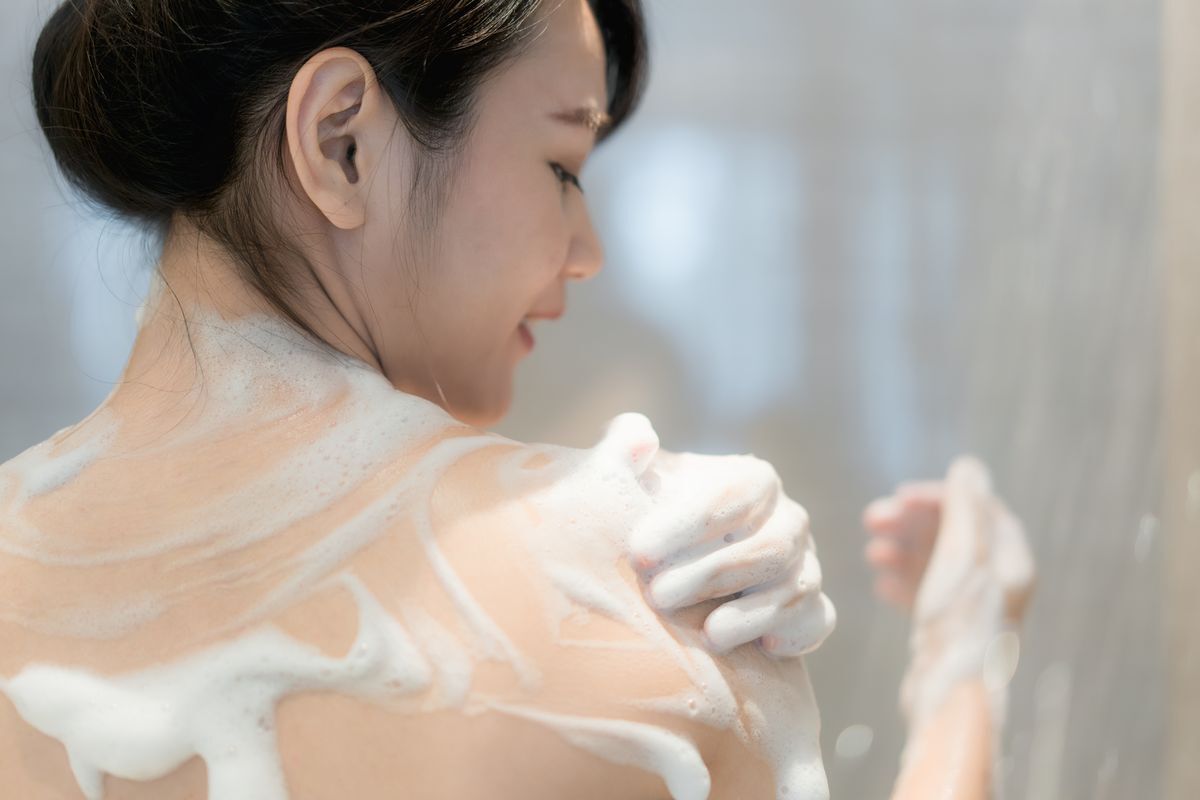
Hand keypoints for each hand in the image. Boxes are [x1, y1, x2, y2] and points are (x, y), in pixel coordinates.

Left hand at [595, 415, 833, 659]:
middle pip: (765, 548)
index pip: (729, 498)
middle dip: (710, 575)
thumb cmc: (655, 516)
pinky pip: (817, 620)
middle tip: (657, 597)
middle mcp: (787, 520)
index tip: (638, 553)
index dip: (684, 526)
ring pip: (793, 587)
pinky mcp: (811, 609)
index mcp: (753, 480)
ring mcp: (805, 564)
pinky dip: (796, 633)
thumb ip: (623, 448)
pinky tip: (764, 648)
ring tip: (707, 634)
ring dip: (751, 613)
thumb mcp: (633, 480)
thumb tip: (639, 440)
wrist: (676, 568)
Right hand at [867, 457, 1034, 733]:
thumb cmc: (958, 624)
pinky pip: (926, 594)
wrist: (948, 695)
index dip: (938, 497)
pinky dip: (903, 582)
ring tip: (871, 552)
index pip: (977, 509)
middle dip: (911, 523)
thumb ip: (965, 508)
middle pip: (952, 534)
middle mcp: (997, 583)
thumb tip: (969, 466)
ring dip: (902, 550)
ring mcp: (973, 609)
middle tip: (871, 520)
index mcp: (1009, 561)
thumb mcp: (961, 555)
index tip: (899, 497)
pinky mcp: (951, 631)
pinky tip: (880, 585)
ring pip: (935, 564)